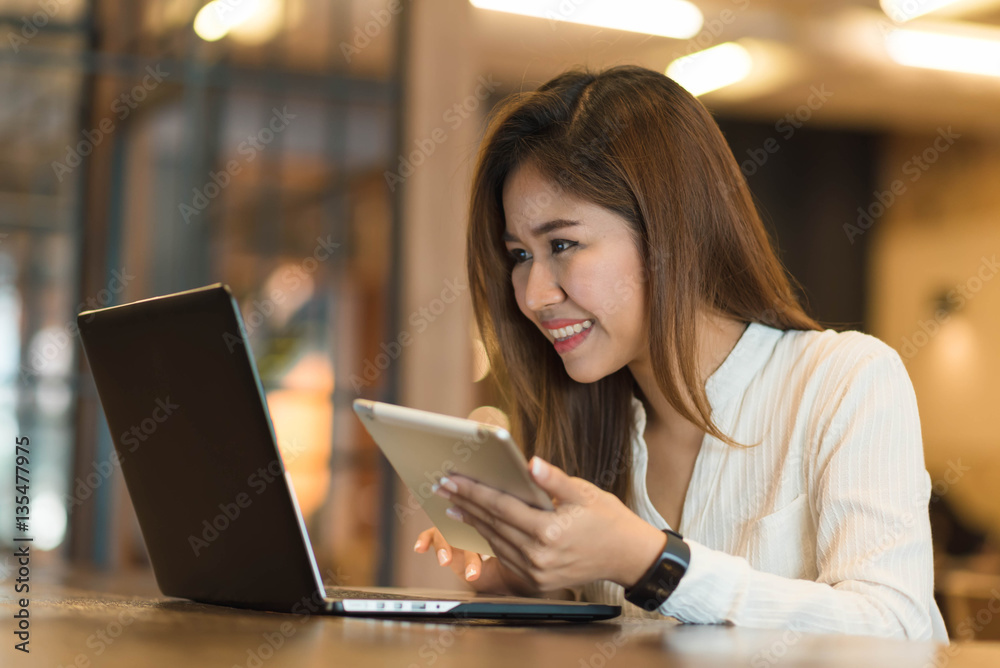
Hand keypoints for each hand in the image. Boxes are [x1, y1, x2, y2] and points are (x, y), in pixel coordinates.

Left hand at [432, 456, 667, 592]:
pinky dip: (488, 538)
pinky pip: (505, 556)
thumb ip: (554, 480)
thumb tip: (531, 463)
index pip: (501, 507)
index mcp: (550, 531)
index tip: (452, 478)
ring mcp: (536, 572)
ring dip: (472, 521)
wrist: (627, 557)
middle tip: (442, 486)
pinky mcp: (537, 581)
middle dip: (465, 502)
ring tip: (454, 502)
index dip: (474, 491)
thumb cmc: (607, 519)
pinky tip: (477, 524)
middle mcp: (539, 556)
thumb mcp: (585, 492)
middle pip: (492, 524)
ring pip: (495, 542)